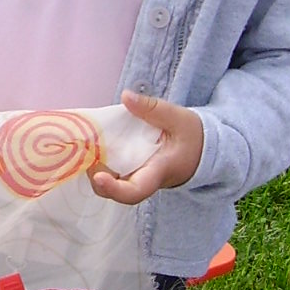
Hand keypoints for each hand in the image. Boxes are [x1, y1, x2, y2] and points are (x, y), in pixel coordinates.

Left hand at [88, 91, 203, 205]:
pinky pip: (114, 174)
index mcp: (158, 171)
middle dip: (98, 179)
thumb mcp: (178, 117)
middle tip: (88, 152)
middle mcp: (145, 181)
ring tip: (89, 145)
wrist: (201, 150)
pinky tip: (96, 144)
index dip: (114, 189)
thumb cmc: (192, 136)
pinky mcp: (132, 173)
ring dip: (97, 169)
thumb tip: (126, 96)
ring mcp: (137, 179)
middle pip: (117, 193)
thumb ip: (152, 108)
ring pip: (112, 185)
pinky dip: (101, 162)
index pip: (135, 191)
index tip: (98, 176)